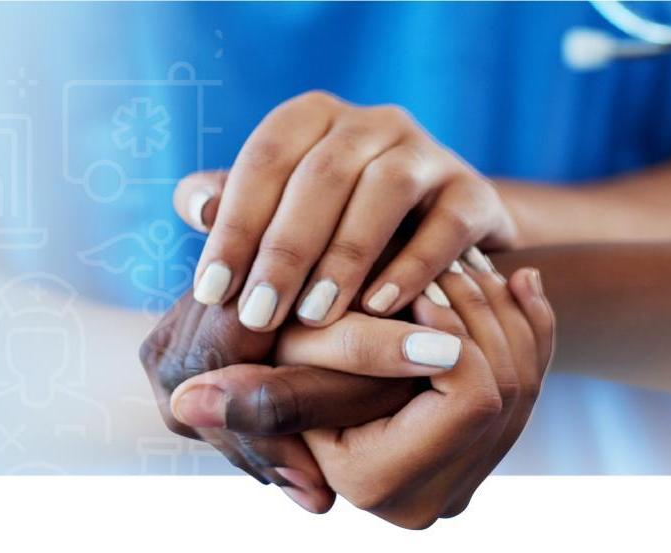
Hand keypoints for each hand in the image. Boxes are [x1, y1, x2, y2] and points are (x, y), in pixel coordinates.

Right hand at [170, 262, 554, 527]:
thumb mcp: (280, 369)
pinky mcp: (486, 451)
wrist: (320, 374)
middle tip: (455, 256)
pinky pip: (537, 380)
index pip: (472, 399)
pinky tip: (520, 278)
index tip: (425, 285)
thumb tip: (186, 402)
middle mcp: (435, 498)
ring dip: (503, 311)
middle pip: (510, 387)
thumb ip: (253, 391)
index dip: (455, 334)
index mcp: (386, 486)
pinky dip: (532, 324)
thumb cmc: (286, 365)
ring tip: (471, 258)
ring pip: (527, 379)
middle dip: (485, 312)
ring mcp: (467, 476)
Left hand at [175, 90, 517, 331]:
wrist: (438, 236)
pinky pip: (445, 225)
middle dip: (285, 250)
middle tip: (258, 316)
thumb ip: (234, 208)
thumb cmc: (334, 229)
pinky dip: (412, 267)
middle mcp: (372, 122)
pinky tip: (378, 309)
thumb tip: (196, 206)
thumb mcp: (279, 213)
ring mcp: (428, 153)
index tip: (211, 292)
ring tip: (314, 316)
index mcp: (314, 118)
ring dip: (345, 256)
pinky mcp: (474, 192)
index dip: (236, 226)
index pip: (266, 159)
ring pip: (384, 190)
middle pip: (322, 174)